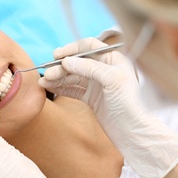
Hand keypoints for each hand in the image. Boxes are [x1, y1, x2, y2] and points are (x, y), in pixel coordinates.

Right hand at [39, 38, 177, 177]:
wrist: (133, 131)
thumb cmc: (130, 103)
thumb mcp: (112, 80)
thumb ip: (89, 68)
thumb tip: (67, 61)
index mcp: (113, 59)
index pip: (89, 46)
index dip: (72, 49)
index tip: (57, 55)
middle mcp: (104, 69)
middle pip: (77, 62)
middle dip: (61, 67)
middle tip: (48, 74)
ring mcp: (97, 84)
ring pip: (73, 76)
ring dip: (58, 78)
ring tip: (44, 82)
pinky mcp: (91, 98)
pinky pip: (73, 89)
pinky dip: (61, 88)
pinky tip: (50, 87)